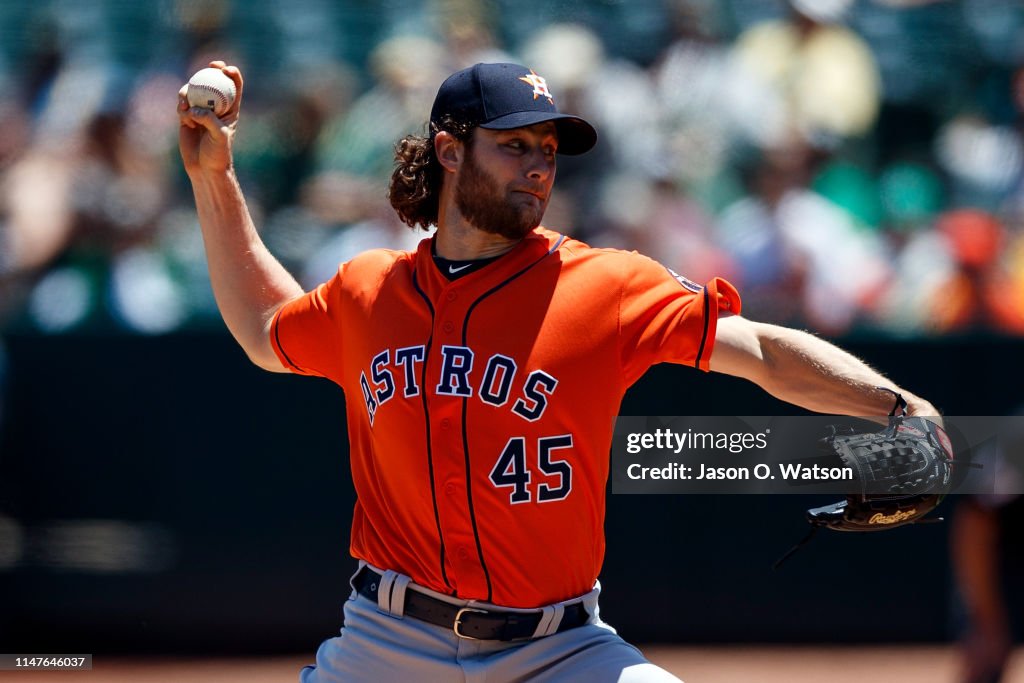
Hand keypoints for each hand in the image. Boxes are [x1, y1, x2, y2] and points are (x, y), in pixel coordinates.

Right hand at [178, 61, 243, 175]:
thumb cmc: (218, 154)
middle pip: (214, 81)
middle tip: (210, 66)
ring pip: (194, 90)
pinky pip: (182, 103)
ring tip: (187, 106)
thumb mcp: (219, 136)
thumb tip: (194, 109)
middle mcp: (216, 106)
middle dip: (213, 69)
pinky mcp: (187, 116)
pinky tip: (184, 117)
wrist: (204, 167)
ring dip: (189, 92)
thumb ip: (209, 120)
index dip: (232, 74)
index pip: (234, 86)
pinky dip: (181, 107)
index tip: (226, 69)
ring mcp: (200, 110)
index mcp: (231, 109)